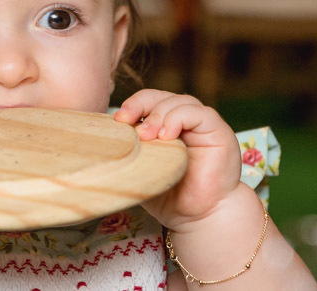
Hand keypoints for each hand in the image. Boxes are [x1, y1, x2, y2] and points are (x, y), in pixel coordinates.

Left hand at [113, 89, 240, 228]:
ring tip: (147, 136)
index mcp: (165, 125)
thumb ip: (128, 154)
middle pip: (160, 97)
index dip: (132, 105)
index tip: (118, 120)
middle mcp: (184, 120)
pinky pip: (198, 114)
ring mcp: (202, 124)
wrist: (201, 218)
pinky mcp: (218, 131)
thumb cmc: (171, 197)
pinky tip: (167, 136)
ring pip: (178, 101)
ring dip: (158, 114)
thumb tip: (98, 145)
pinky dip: (178, 119)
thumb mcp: (142, 171)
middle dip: (140, 105)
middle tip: (126, 121)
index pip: (147, 102)